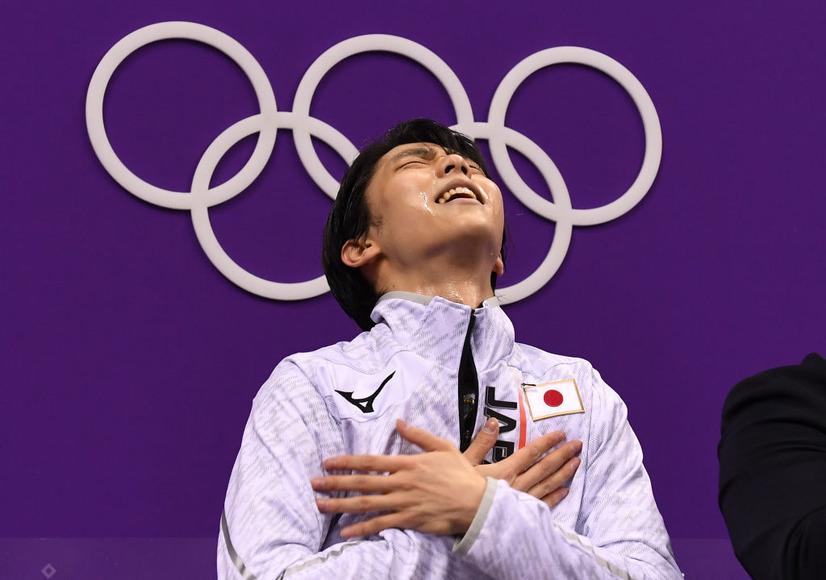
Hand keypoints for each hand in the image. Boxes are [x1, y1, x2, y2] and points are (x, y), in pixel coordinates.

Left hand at [311, 420, 485, 537]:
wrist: (477, 502)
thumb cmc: (461, 474)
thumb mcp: (442, 447)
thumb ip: (418, 435)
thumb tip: (398, 422)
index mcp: (407, 463)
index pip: (370, 461)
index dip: (347, 462)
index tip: (328, 462)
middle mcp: (401, 482)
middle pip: (361, 482)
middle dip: (335, 483)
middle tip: (314, 484)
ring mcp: (404, 502)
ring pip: (366, 504)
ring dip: (340, 505)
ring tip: (320, 505)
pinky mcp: (410, 520)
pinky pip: (381, 525)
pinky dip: (362, 529)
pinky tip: (346, 531)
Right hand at [461, 417, 581, 507]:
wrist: (461, 519)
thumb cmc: (460, 492)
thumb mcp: (465, 463)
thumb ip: (481, 442)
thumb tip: (493, 422)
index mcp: (505, 470)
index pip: (531, 452)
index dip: (547, 442)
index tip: (561, 434)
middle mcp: (517, 484)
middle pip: (545, 467)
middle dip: (562, 454)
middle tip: (577, 445)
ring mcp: (521, 501)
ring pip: (548, 484)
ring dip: (563, 473)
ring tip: (576, 463)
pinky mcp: (521, 515)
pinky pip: (543, 505)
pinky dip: (555, 497)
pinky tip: (565, 491)